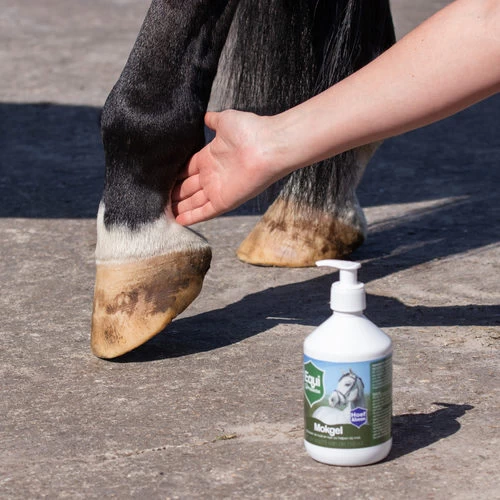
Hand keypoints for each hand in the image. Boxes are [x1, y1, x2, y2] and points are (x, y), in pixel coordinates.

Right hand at [172, 110, 280, 224]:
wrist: (268, 146)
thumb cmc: (249, 130)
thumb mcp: (225, 120)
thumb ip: (213, 121)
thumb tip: (205, 116)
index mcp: (210, 157)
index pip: (187, 170)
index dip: (175, 176)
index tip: (161, 180)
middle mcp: (212, 175)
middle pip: (188, 188)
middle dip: (175, 194)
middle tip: (158, 199)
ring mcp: (218, 189)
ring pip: (194, 202)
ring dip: (180, 207)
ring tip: (164, 213)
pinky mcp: (224, 201)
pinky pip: (205, 212)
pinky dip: (192, 217)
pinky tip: (179, 221)